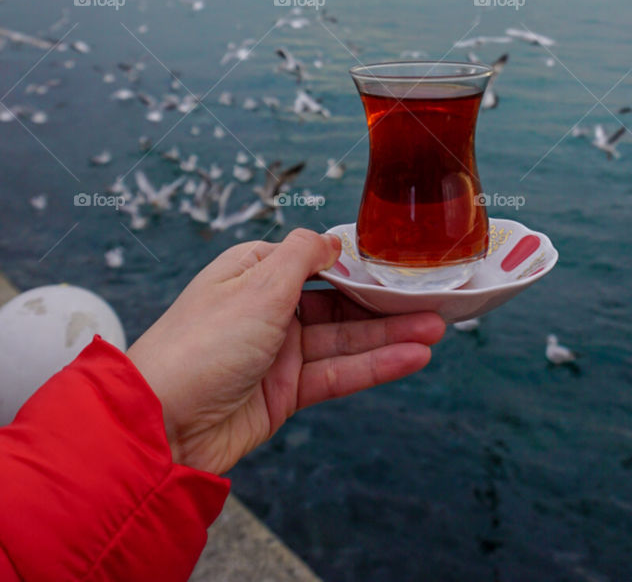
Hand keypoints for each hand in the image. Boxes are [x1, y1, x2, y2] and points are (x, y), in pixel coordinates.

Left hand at [126, 228, 444, 474]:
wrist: (162, 427)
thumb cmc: (199, 346)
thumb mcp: (257, 284)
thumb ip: (302, 255)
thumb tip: (334, 238)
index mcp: (251, 272)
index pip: (313, 260)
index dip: (355, 261)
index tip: (397, 261)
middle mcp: (265, 310)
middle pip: (336, 301)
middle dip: (383, 302)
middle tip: (432, 298)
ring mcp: (276, 354)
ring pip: (344, 339)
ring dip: (390, 335)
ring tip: (437, 328)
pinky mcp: (283, 395)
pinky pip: (338, 375)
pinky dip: (375, 367)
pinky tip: (411, 358)